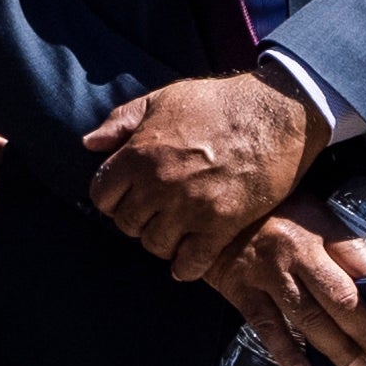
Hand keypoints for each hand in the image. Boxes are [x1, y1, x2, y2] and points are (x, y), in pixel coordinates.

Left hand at [85, 70, 319, 282]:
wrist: (276, 113)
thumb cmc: (218, 102)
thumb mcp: (163, 99)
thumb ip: (122, 121)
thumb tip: (89, 143)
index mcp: (139, 154)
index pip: (101, 195)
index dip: (111, 197)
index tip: (127, 196)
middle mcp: (158, 184)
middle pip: (127, 223)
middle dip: (137, 219)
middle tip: (154, 213)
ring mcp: (190, 207)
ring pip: (155, 245)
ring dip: (161, 241)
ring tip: (174, 231)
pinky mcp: (222, 224)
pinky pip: (191, 262)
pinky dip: (186, 266)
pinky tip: (188, 259)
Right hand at [219, 219, 365, 365]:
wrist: (208, 210)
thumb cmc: (268, 211)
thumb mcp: (309, 210)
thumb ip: (337, 242)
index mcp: (318, 226)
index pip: (361, 261)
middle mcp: (296, 251)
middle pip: (340, 296)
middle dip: (364, 329)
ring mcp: (268, 273)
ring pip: (308, 317)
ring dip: (335, 347)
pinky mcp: (242, 290)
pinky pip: (268, 327)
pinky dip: (286, 353)